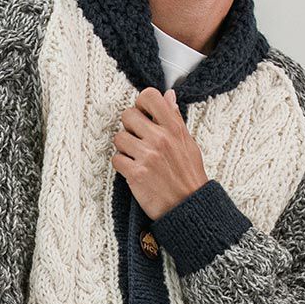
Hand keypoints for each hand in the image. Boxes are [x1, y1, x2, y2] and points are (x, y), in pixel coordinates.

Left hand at [110, 87, 208, 221]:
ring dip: (124, 148)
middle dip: (130, 127)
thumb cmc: (188, 175)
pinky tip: (133, 170)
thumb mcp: (188, 143)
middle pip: (127, 115)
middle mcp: (160, 139)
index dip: (141, 104)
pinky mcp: (136, 174)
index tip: (144, 116)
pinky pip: (116, 159)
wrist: (189, 207)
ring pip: (119, 138)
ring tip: (136, 157)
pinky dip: (122, 165)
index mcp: (173, 128)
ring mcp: (148, 156)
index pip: (149, 96)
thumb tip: (168, 96)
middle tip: (138, 140)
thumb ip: (175, 119)